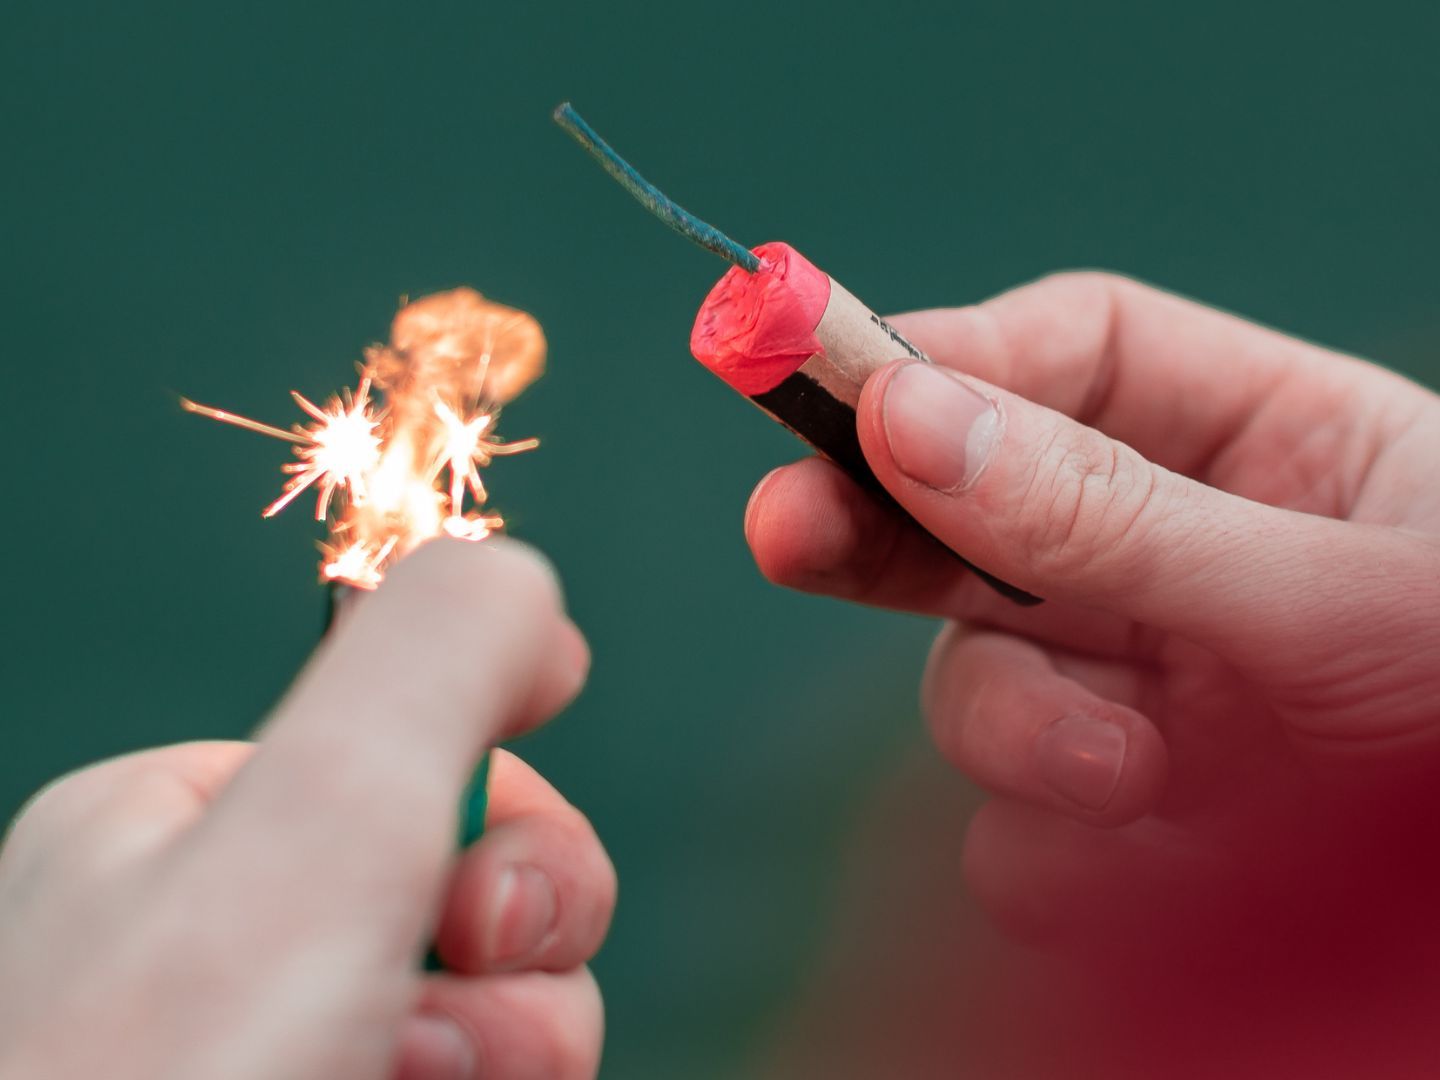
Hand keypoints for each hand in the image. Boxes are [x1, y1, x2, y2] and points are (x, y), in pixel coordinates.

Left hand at [0, 539, 614, 1079]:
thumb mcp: (314, 827)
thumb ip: (435, 659)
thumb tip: (528, 586)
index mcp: (183, 827)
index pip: (431, 765)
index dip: (513, 837)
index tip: (489, 918)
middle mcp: (216, 942)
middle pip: (479, 902)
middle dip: (515, 979)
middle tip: (437, 1038)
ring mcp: (273, 1053)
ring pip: (495, 1025)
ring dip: (502, 1068)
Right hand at [746, 273, 1439, 1065]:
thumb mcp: (1334, 590)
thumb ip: (1116, 516)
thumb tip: (904, 422)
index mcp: (1264, 444)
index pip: (1071, 357)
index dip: (945, 359)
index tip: (837, 383)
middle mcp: (1182, 559)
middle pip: (973, 509)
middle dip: (877, 530)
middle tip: (783, 535)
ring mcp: (1145, 693)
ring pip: (979, 681)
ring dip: (1021, 733)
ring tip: (1132, 785)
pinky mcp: (1124, 825)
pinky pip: (1015, 828)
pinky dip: (1057, 857)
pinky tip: (1157, 867)